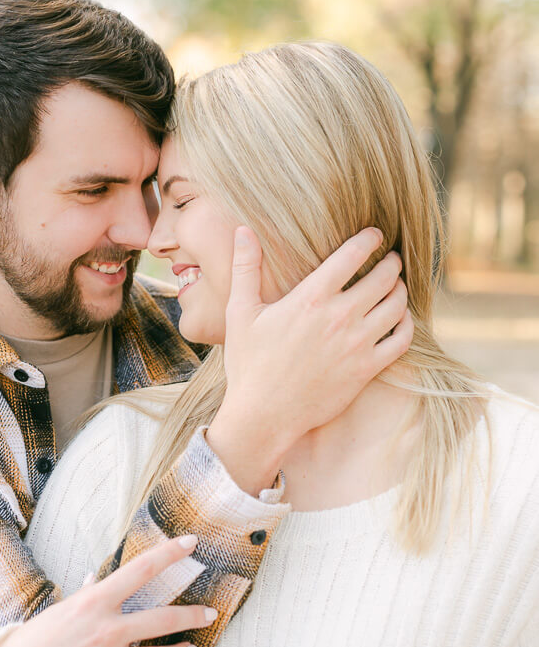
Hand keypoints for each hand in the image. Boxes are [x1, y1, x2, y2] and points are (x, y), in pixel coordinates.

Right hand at [0, 535, 214, 646]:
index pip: (142, 569)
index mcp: (95, 602)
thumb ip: (90, 597)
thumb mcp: (63, 608)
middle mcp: (108, 630)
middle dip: (193, 615)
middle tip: (210, 614)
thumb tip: (100, 582)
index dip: (170, 553)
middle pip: (165, 619)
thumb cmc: (34, 640)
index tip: (191, 542)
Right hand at [207, 225, 412, 493]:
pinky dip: (406, 324)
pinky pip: (401, 339)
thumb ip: (245, 268)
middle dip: (390, 263)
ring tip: (396, 286)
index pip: (351, 255)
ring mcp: (357, 344)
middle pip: (383, 277)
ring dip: (400, 290)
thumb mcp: (240, 312)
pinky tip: (400, 319)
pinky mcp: (367, 369)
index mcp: (311, 298)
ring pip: (396, 306)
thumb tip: (243, 231)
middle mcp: (339, 317)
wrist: (263, 415)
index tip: (374, 234)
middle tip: (391, 259)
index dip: (368, 239)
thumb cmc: (249, 363)